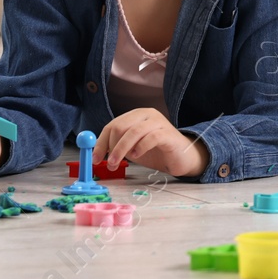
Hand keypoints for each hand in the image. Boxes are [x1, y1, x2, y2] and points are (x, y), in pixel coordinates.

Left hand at [94, 108, 209, 177]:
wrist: (181, 157)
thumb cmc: (156, 151)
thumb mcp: (132, 148)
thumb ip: (117, 146)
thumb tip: (98, 153)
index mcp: (136, 115)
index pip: (112, 125)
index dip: (101, 142)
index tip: (96, 158)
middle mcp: (147, 115)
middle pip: (120, 126)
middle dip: (111, 147)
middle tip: (109, 163)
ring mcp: (158, 122)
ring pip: (133, 132)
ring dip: (121, 150)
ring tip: (117, 163)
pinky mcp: (168, 134)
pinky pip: (150, 138)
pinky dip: (140, 148)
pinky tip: (137, 156)